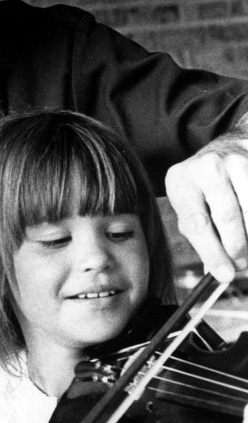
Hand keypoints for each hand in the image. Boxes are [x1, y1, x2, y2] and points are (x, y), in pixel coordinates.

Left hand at [165, 128, 247, 282]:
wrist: (228, 148)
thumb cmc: (203, 187)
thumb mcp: (191, 205)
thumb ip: (201, 235)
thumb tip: (218, 271)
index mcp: (181, 181)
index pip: (196, 223)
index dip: (212, 252)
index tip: (224, 274)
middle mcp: (208, 167)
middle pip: (228, 217)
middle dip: (236, 249)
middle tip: (240, 266)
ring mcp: (237, 162)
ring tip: (245, 249)